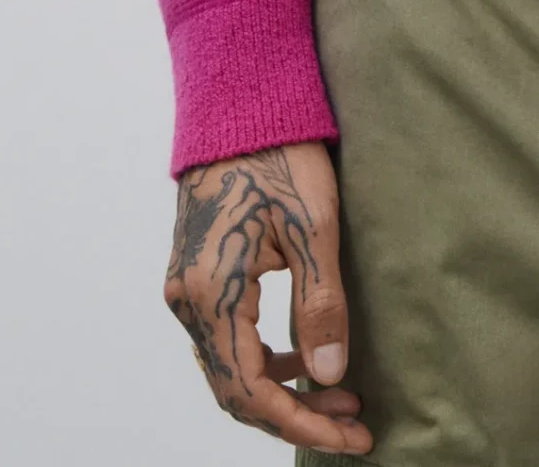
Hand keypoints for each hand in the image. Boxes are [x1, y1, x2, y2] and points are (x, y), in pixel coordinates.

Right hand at [164, 140, 371, 451]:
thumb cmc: (278, 155)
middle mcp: (186, 302)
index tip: (351, 433)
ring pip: (228, 369)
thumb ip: (321, 304)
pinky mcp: (194, 278)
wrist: (236, 106)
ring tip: (340, 394)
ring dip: (281, 390)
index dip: (302, 422)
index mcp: (212, 294)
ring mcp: (184, 291)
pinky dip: (263, 360)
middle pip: (235, 391)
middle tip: (353, 422)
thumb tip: (329, 375)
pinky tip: (303, 356)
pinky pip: (224, 341)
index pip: (251, 391)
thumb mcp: (313, 226)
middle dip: (296, 414)